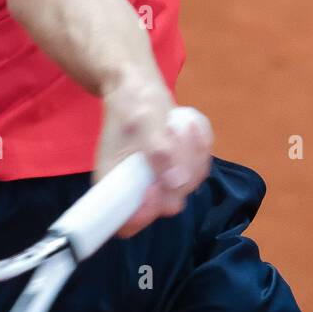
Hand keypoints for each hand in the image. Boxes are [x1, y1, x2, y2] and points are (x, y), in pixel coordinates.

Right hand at [94, 69, 212, 237]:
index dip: (144, 213)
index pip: (127, 223)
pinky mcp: (175, 173)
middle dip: (178, 171)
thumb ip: (157, 151)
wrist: (138, 88)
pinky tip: (190, 127)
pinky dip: (199, 150)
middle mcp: (135, 189)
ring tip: (181, 125)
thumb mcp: (143, 120)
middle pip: (166, 204)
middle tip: (173, 135)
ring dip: (191, 156)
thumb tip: (175, 183)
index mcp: (113, 183)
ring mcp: (157, 182)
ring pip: (186, 187)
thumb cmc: (132, 102)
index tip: (155, 185)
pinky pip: (197, 172)